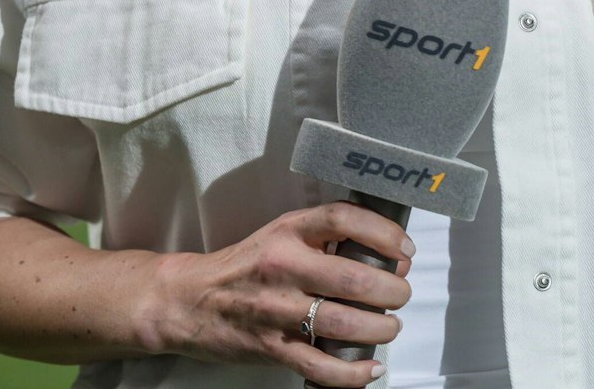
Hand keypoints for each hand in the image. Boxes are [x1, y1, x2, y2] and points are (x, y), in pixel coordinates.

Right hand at [147, 201, 413, 385]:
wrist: (189, 300)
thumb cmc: (244, 266)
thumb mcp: (280, 235)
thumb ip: (324, 238)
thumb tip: (381, 253)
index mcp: (288, 231)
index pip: (344, 219)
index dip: (384, 233)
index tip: (404, 250)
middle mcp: (284, 267)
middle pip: (355, 280)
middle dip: (393, 291)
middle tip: (400, 294)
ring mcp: (278, 311)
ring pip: (346, 325)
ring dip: (382, 329)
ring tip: (388, 326)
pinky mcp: (272, 349)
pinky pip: (323, 368)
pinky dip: (354, 372)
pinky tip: (370, 366)